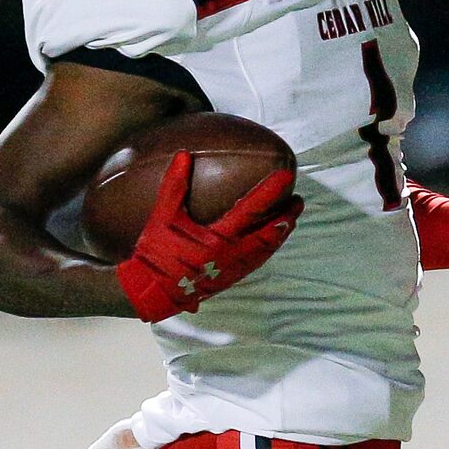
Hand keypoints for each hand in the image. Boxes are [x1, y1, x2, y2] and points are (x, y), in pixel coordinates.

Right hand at [114, 153, 301, 321]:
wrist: (149, 293)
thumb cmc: (154, 255)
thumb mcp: (161, 218)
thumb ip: (174, 186)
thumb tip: (183, 155)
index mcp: (216, 239)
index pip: (251, 210)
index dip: (270, 191)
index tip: (286, 176)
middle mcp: (230, 257)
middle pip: (268, 235)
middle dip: (286, 217)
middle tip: (298, 201)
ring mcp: (232, 270)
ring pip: (265, 251)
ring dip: (280, 234)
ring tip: (290, 220)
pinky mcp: (229, 279)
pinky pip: (256, 263)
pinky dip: (267, 249)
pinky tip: (270, 242)